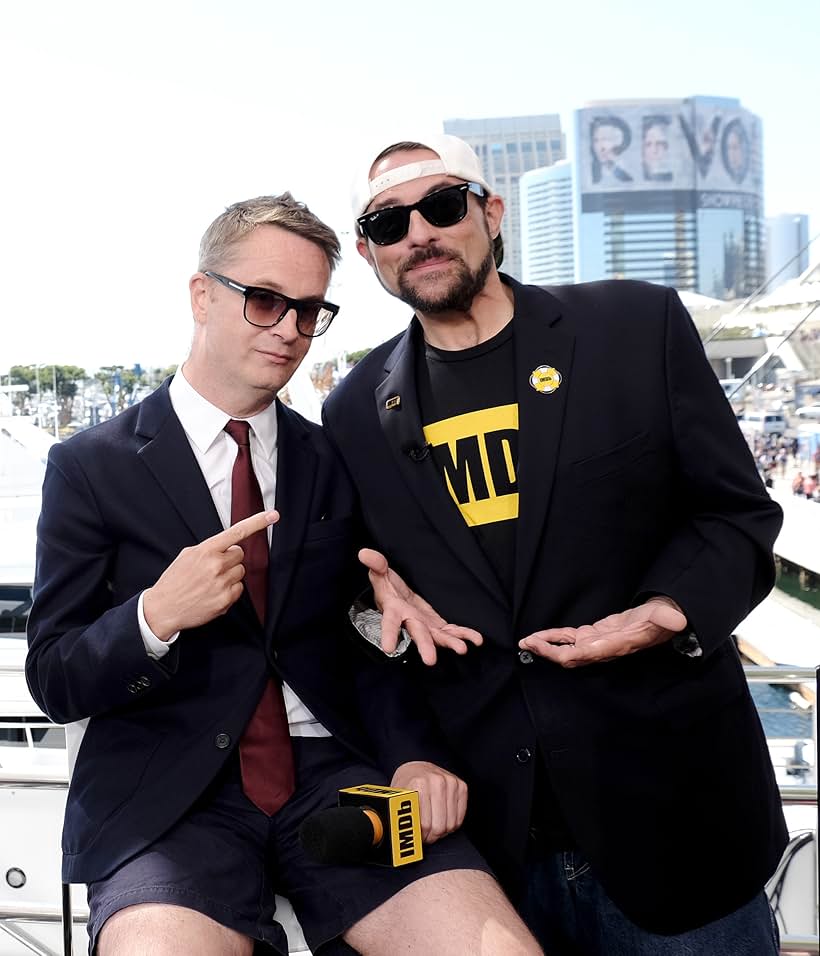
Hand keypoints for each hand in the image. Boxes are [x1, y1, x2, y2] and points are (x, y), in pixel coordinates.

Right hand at [143, 510, 278, 639]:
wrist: (163, 608)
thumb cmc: (175, 580)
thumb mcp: (188, 555)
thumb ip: (209, 548)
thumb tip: (227, 547)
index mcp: (206, 550)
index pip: (237, 532)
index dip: (258, 522)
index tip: (273, 515)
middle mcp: (217, 564)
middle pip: (240, 555)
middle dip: (230, 559)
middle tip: (213, 568)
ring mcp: (222, 582)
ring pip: (240, 572)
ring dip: (230, 575)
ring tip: (210, 582)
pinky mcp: (226, 599)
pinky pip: (239, 589)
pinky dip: (229, 591)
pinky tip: (213, 593)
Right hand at [358, 548, 482, 665]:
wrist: (400, 598)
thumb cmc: (388, 587)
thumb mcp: (381, 574)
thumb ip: (376, 564)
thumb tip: (364, 553)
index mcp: (394, 611)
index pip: (389, 623)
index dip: (389, 635)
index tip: (388, 648)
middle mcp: (410, 622)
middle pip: (417, 634)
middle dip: (424, 646)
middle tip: (430, 661)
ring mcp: (425, 626)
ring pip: (438, 638)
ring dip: (450, 643)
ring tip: (462, 649)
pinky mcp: (438, 626)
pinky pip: (452, 632)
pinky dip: (464, 635)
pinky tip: (476, 640)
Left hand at [390, 760, 467, 843]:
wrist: (416, 768)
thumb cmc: (407, 785)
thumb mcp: (399, 798)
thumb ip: (402, 816)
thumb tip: (407, 839)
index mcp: (418, 784)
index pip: (424, 824)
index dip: (420, 837)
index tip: (417, 838)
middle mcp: (436, 781)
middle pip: (439, 826)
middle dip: (431, 836)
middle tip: (425, 836)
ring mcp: (450, 782)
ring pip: (451, 824)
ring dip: (442, 832)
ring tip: (433, 829)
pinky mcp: (461, 786)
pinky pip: (460, 817)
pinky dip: (452, 825)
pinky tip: (442, 821)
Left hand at [518, 597, 687, 668]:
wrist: (663, 620)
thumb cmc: (662, 619)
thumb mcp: (665, 616)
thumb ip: (666, 618)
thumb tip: (677, 621)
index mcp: (616, 645)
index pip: (588, 653)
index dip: (566, 652)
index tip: (546, 645)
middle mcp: (603, 649)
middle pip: (571, 657)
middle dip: (548, 653)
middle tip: (528, 644)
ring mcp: (597, 644)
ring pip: (567, 651)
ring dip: (547, 648)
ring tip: (527, 642)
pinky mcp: (594, 636)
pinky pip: (570, 640)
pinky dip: (554, 638)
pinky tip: (540, 637)